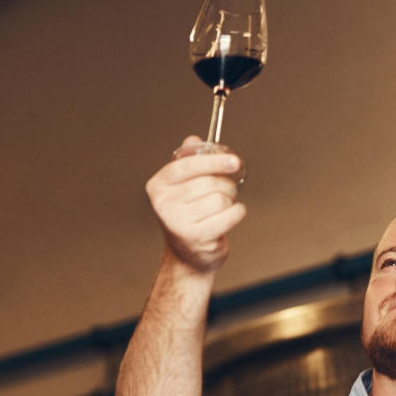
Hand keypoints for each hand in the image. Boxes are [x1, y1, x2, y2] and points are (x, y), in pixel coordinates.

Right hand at [146, 135, 246, 272]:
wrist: (188, 256)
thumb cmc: (189, 217)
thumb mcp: (184, 187)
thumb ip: (189, 162)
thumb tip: (193, 139)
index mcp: (158, 185)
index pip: (187, 165)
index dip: (213, 160)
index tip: (234, 161)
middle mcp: (163, 203)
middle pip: (210, 182)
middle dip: (226, 185)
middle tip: (226, 192)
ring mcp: (177, 222)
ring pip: (221, 199)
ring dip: (230, 202)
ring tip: (222, 208)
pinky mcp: (196, 237)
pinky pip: (230, 215)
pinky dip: (237, 213)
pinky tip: (231, 215)